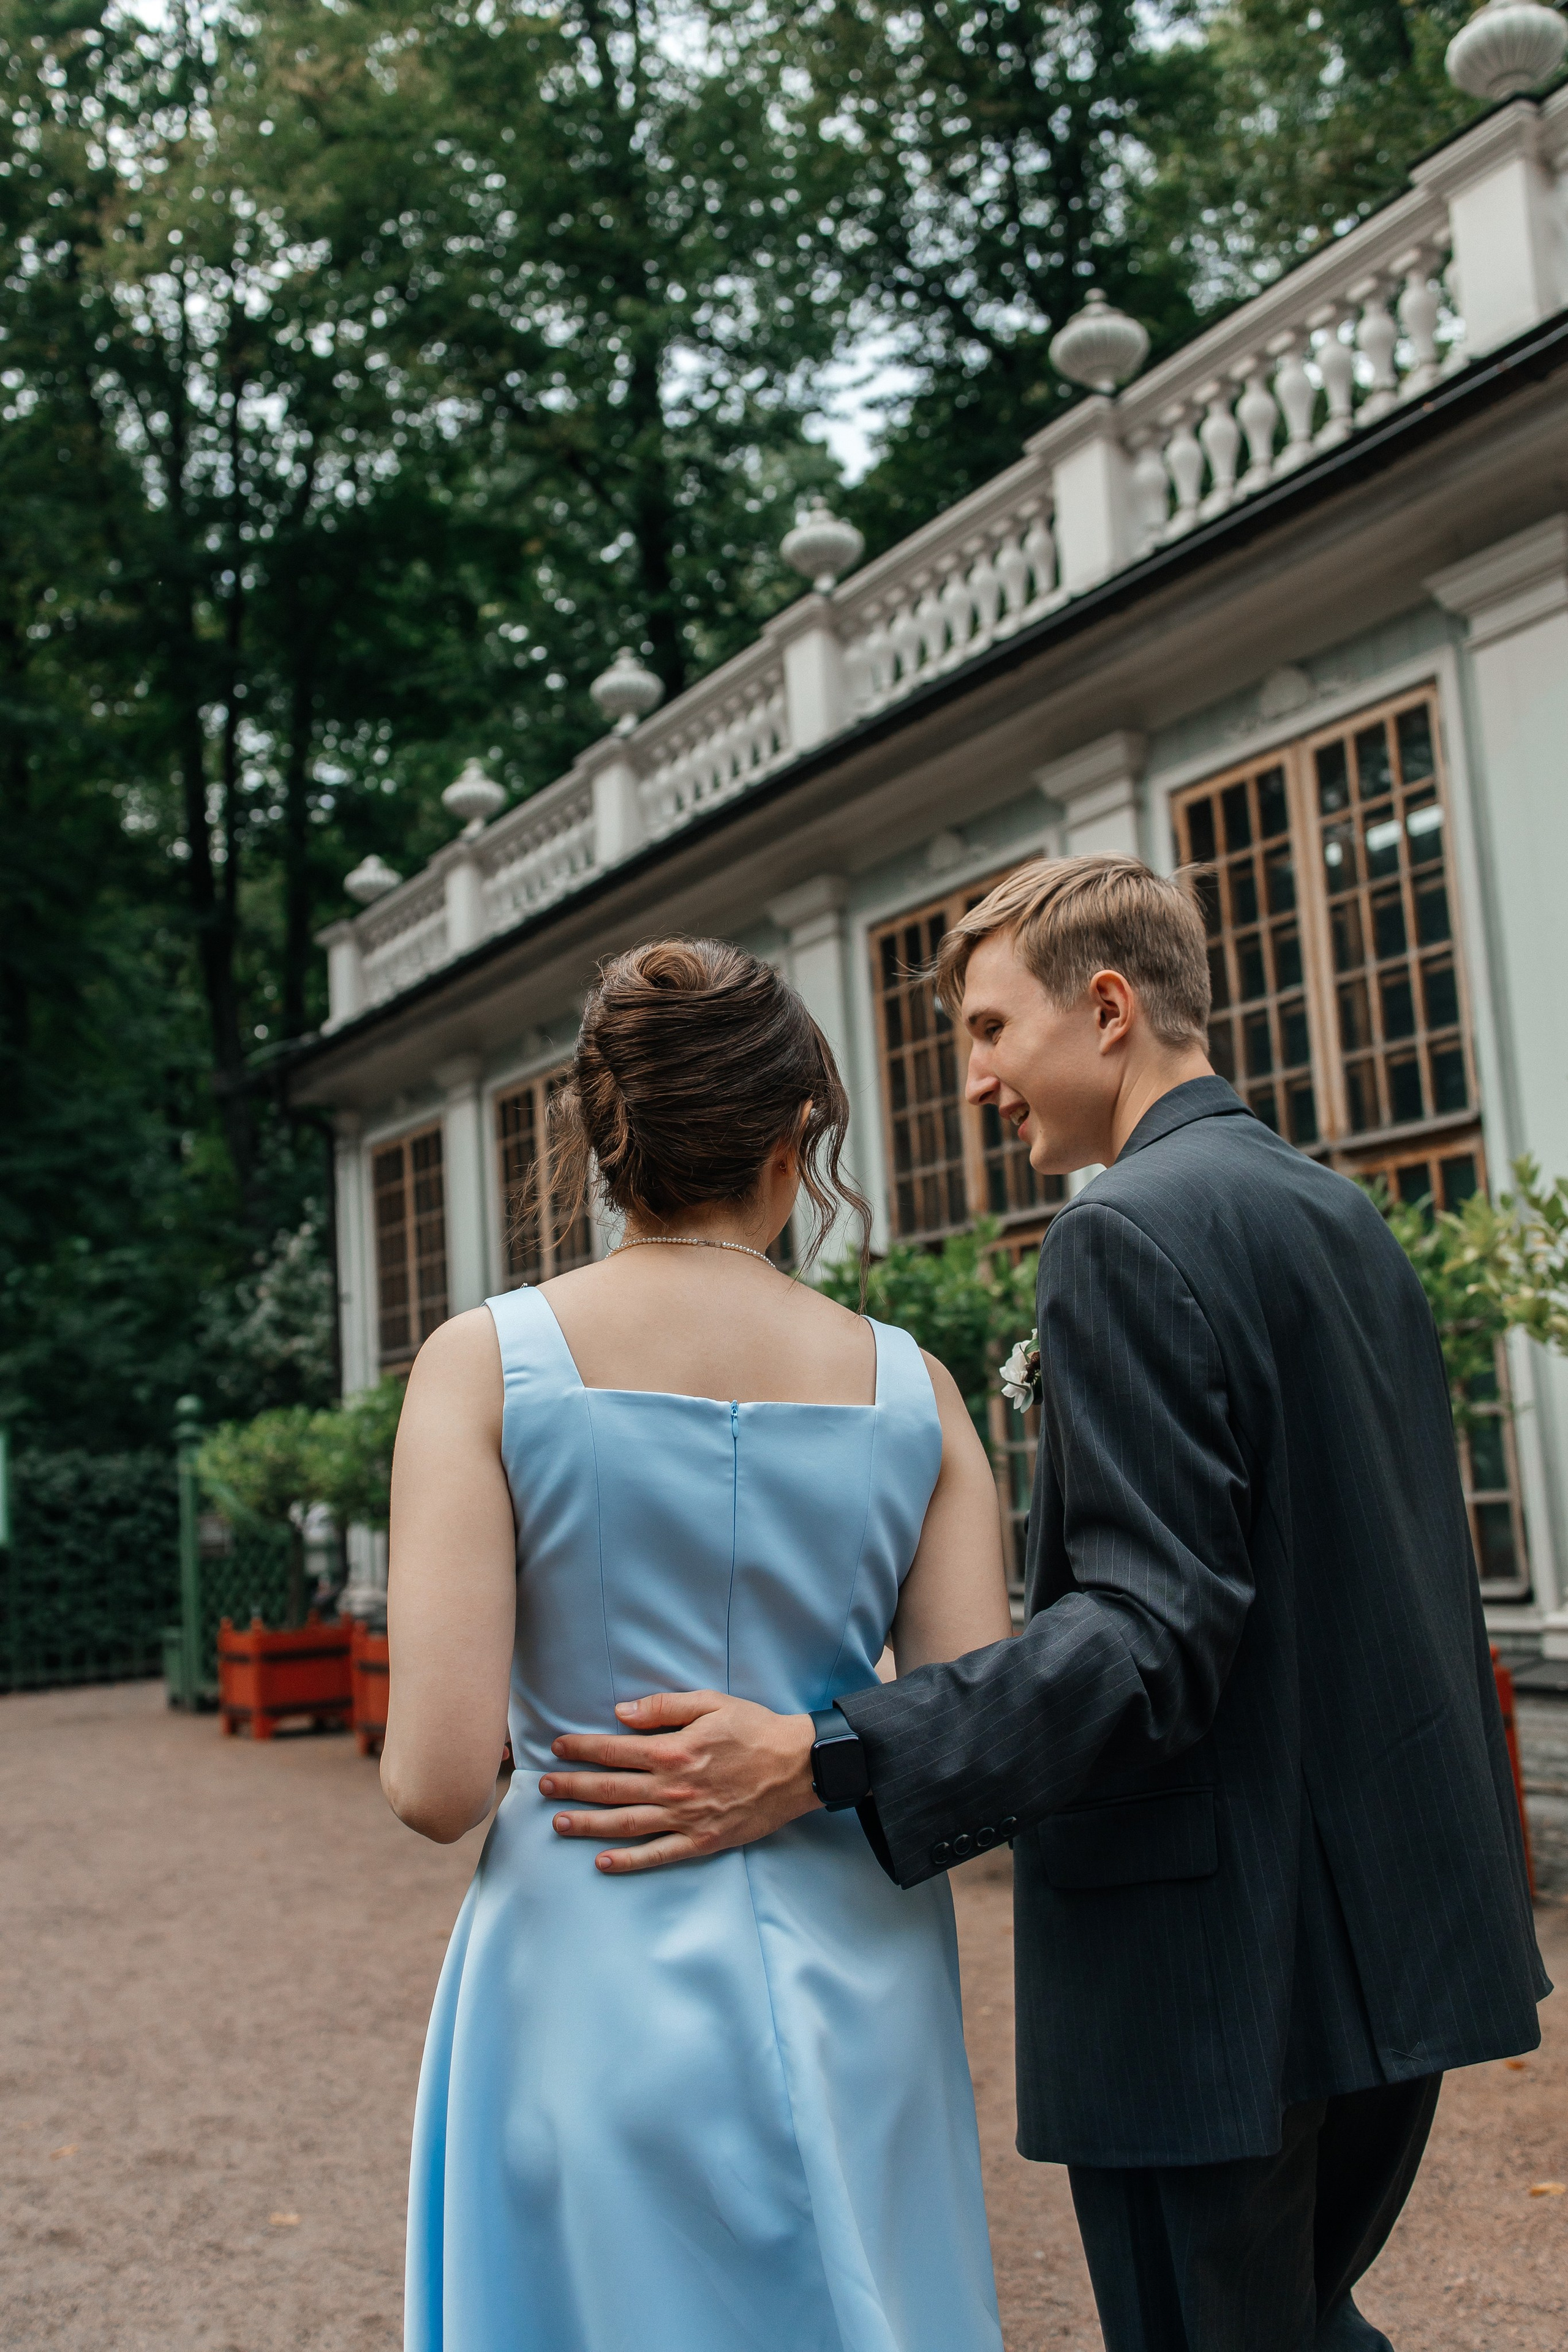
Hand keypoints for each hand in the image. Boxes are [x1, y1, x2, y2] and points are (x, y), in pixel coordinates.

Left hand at [539, 1690, 817, 1872]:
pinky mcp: (702, 1841)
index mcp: (673, 1750)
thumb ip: (665, 1706)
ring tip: (558, 1822)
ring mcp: (686, 1818)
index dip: (582, 1748)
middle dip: (572, 1787)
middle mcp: (673, 1788)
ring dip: (588, 1824)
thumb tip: (622, 1713)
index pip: (614, 1750)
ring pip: (626, 1824)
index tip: (557, 1747)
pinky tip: (603, 1862)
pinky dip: (628, 1861)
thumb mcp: (712, 1703)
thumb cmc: (755, 1729)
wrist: (799, 1766)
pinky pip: (658, 1855)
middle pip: (610, 1789)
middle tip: (543, 1787)